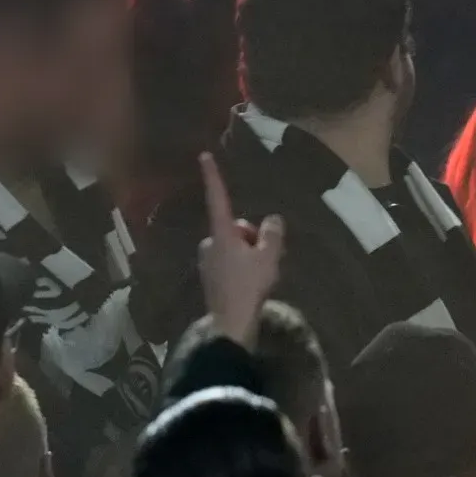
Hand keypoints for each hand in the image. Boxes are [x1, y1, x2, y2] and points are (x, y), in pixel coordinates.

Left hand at [198, 152, 284, 346]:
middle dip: (252, 239)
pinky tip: (252, 284)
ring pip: (235, 246)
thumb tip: (273, 220)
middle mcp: (209, 241)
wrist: (231, 321)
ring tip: (260, 275)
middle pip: (237, 228)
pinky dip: (243, 267)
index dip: (213, 176)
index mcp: (221, 233)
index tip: (203, 155)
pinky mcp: (210, 273)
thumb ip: (272, 235)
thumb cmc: (248, 286)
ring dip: (249, 255)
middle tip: (265, 260)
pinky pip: (231, 261)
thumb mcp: (268, 257)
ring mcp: (207, 258)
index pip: (218, 197)